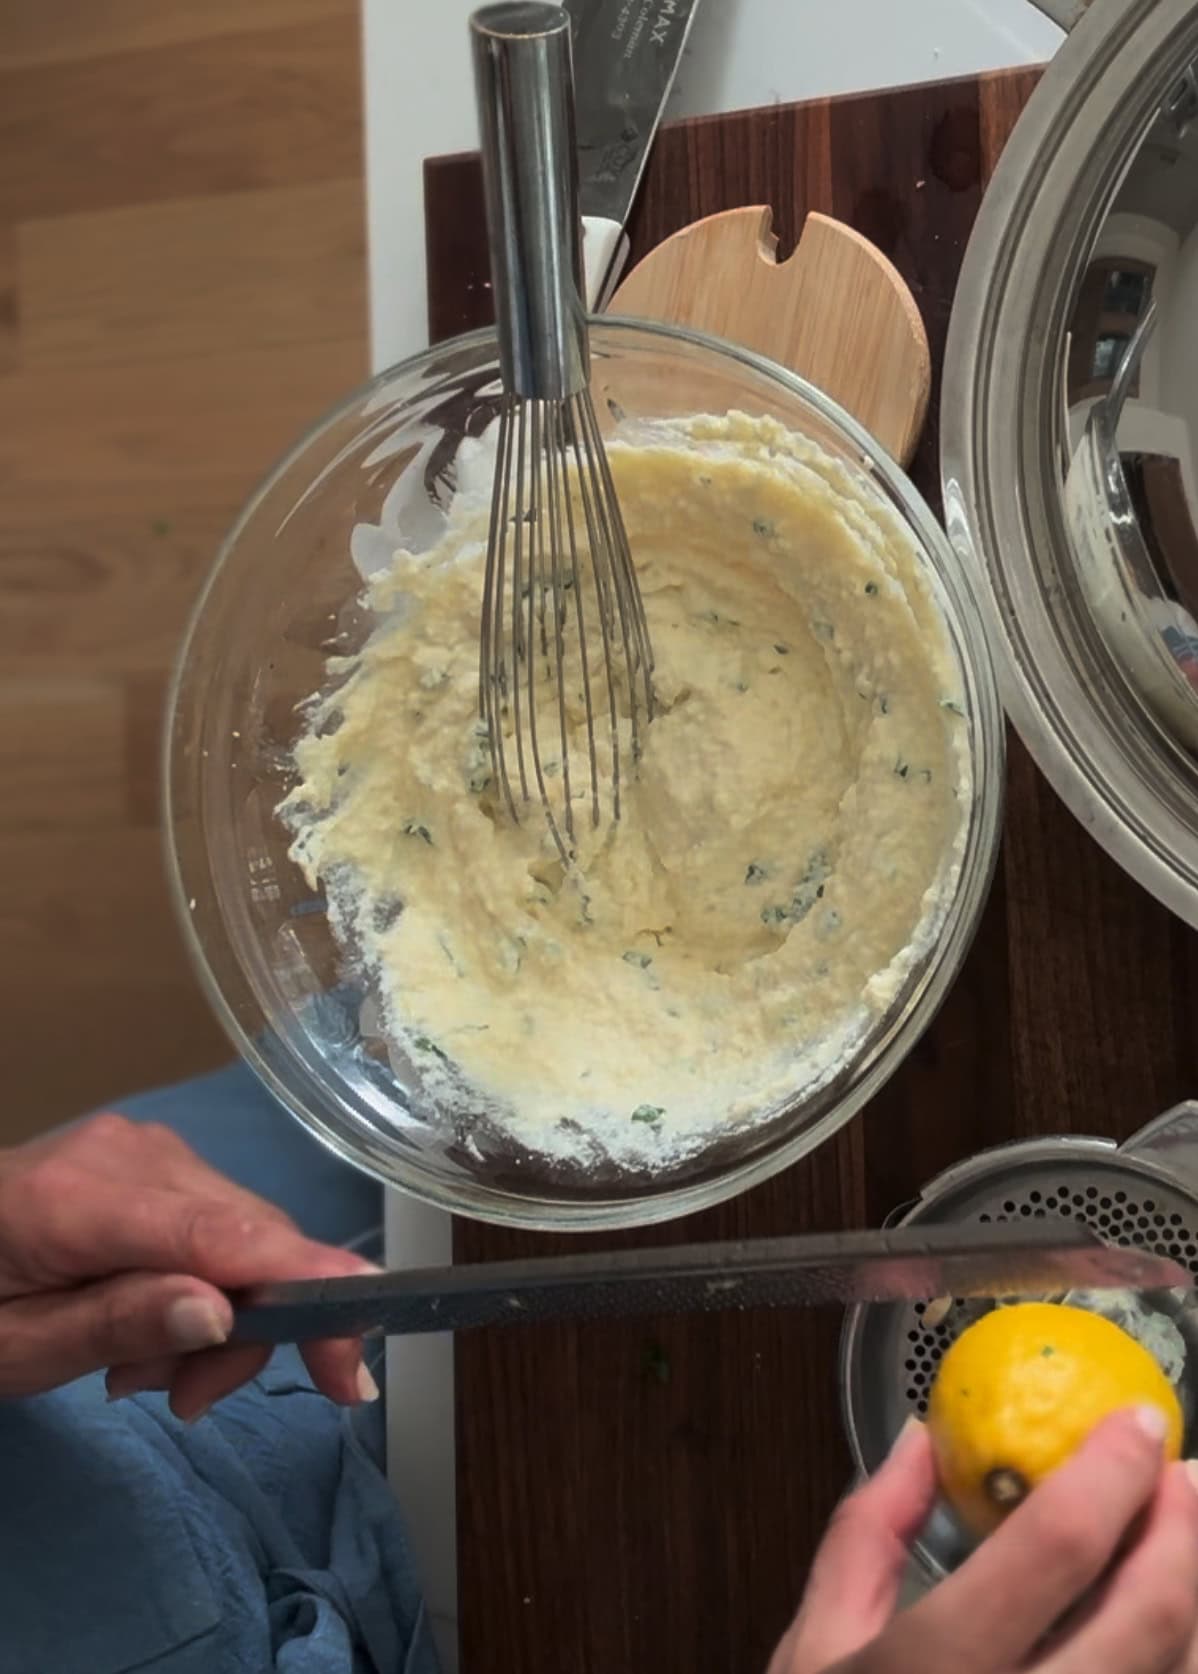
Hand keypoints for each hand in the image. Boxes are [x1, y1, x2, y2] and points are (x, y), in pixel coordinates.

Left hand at [0, 1112, 378, 1420]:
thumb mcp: (14, 1348)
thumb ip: (114, 1323)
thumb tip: (223, 1315)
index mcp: (82, 1197)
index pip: (220, 1234)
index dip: (304, 1284)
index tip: (356, 1347)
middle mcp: (135, 1152)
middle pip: (249, 1238)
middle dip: (248, 1332)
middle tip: (184, 1402)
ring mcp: (150, 1146)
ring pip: (246, 1234)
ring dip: (224, 1315)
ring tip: (143, 1370)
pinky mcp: (157, 1157)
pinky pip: (221, 1222)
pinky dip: (209, 1284)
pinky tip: (153, 1321)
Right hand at [770, 1405, 1197, 1673]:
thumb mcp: (815, 1647)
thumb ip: (866, 1534)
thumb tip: (918, 1441)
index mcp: (932, 1670)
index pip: (1052, 1551)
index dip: (1110, 1472)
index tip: (1137, 1422)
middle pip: (1149, 1618)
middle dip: (1184, 1528)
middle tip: (1188, 1473)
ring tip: (1188, 1544)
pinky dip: (1185, 1664)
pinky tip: (1177, 1631)